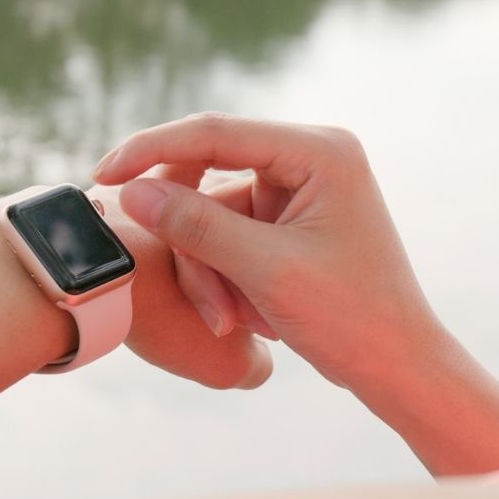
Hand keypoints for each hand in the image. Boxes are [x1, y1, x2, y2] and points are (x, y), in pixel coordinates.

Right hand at [92, 113, 439, 390]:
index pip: (216, 133)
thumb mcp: (265, 271)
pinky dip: (224, 278)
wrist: (396, 365)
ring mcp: (298, 189)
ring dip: (208, 271)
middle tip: (171, 280)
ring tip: (226, 322)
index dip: (151, 150)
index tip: (101, 174)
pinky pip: (229, 237)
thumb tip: (132, 190)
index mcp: (319, 151)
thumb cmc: (350, 317)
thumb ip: (197, 226)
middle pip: (208, 175)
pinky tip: (244, 319)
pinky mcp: (288, 221)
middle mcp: (310, 157)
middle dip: (191, 238)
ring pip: (212, 214)